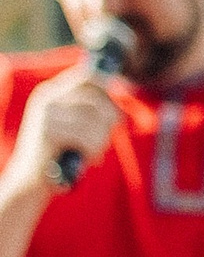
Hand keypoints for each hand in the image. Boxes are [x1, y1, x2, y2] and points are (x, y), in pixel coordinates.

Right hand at [1, 67, 117, 202]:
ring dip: (102, 140)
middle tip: (107, 138)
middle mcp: (47, 98)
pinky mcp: (48, 131)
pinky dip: (94, 151)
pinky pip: (86, 137)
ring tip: (96, 152)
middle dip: (109, 120)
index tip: (117, 109)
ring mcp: (46, 113)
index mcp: (51, 93)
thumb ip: (87, 112)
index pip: (85, 77)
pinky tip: (89, 159)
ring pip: (94, 120)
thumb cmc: (60, 154)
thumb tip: (117, 108)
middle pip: (95, 98)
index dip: (107, 91)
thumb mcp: (72, 128)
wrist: (32, 179)